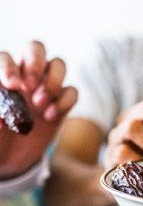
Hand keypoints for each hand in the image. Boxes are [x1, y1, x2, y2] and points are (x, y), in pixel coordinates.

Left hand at [0, 41, 76, 178]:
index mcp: (4, 76)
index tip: (13, 86)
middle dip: (36, 62)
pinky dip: (64, 102)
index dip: (10, 68)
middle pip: (36, 48)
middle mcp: (25, 76)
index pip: (6, 58)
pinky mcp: (61, 103)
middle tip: (32, 84)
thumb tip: (1, 114)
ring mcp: (45, 88)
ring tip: (40, 104)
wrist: (10, 157)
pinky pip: (72, 91)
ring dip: (53, 82)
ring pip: (58, 65)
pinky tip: (50, 117)